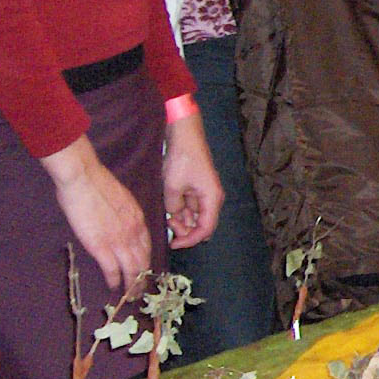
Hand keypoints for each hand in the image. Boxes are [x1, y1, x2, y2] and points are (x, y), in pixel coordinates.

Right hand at [40, 136, 152, 299]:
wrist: (83, 178)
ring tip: (131, 296)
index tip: (144, 270)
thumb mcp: (121, 199)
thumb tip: (121, 223)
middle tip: (141, 291)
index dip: (146, 260)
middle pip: (143, 261)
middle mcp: (134, 232)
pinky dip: (114, 280)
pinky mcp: (101, 246)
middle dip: (143, 278)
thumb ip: (125, 214)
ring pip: (131, 269)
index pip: (147, 246)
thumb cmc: (97, 184)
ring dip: (132, 285)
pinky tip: (113, 287)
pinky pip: (112, 269)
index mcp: (138, 219)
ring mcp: (118, 240)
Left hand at [162, 113, 224, 249]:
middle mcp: (212, 198)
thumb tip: (173, 217)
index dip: (190, 240)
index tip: (173, 243)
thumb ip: (173, 208)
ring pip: (195, 216)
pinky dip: (181, 210)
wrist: (185, 135)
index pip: (205, 229)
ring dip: (181, 220)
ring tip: (166, 214)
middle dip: (185, 229)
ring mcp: (205, 193)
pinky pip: (191, 206)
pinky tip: (169, 208)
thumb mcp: (172, 187)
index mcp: (212, 198)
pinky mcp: (197, 188)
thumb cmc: (183, 158)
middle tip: (168, 223)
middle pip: (202, 225)